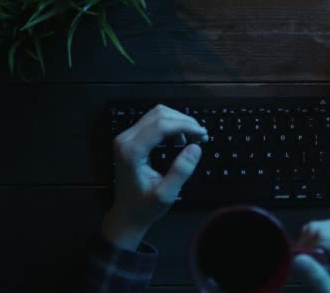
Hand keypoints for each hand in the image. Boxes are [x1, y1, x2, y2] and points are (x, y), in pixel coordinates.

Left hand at [102, 105, 207, 250]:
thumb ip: (180, 171)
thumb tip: (196, 147)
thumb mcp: (166, 195)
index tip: (203, 135)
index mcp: (132, 151)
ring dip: (178, 121)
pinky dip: (171, 125)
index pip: (161, 126)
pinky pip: (153, 122)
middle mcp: (126, 139)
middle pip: (159, 115)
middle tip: (201, 136)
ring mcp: (126, 137)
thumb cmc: (145, 207)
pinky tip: (181, 139)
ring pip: (157, 114)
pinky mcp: (130, 139)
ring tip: (194, 137)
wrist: (126, 214)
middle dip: (184, 121)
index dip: (185, 125)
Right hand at [292, 217, 329, 292]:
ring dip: (316, 241)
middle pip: (321, 228)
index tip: (301, 265)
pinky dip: (323, 237)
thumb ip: (317, 277)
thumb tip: (298, 258)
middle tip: (312, 265)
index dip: (306, 249)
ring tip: (324, 261)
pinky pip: (328, 223)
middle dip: (310, 245)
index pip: (322, 236)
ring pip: (322, 224)